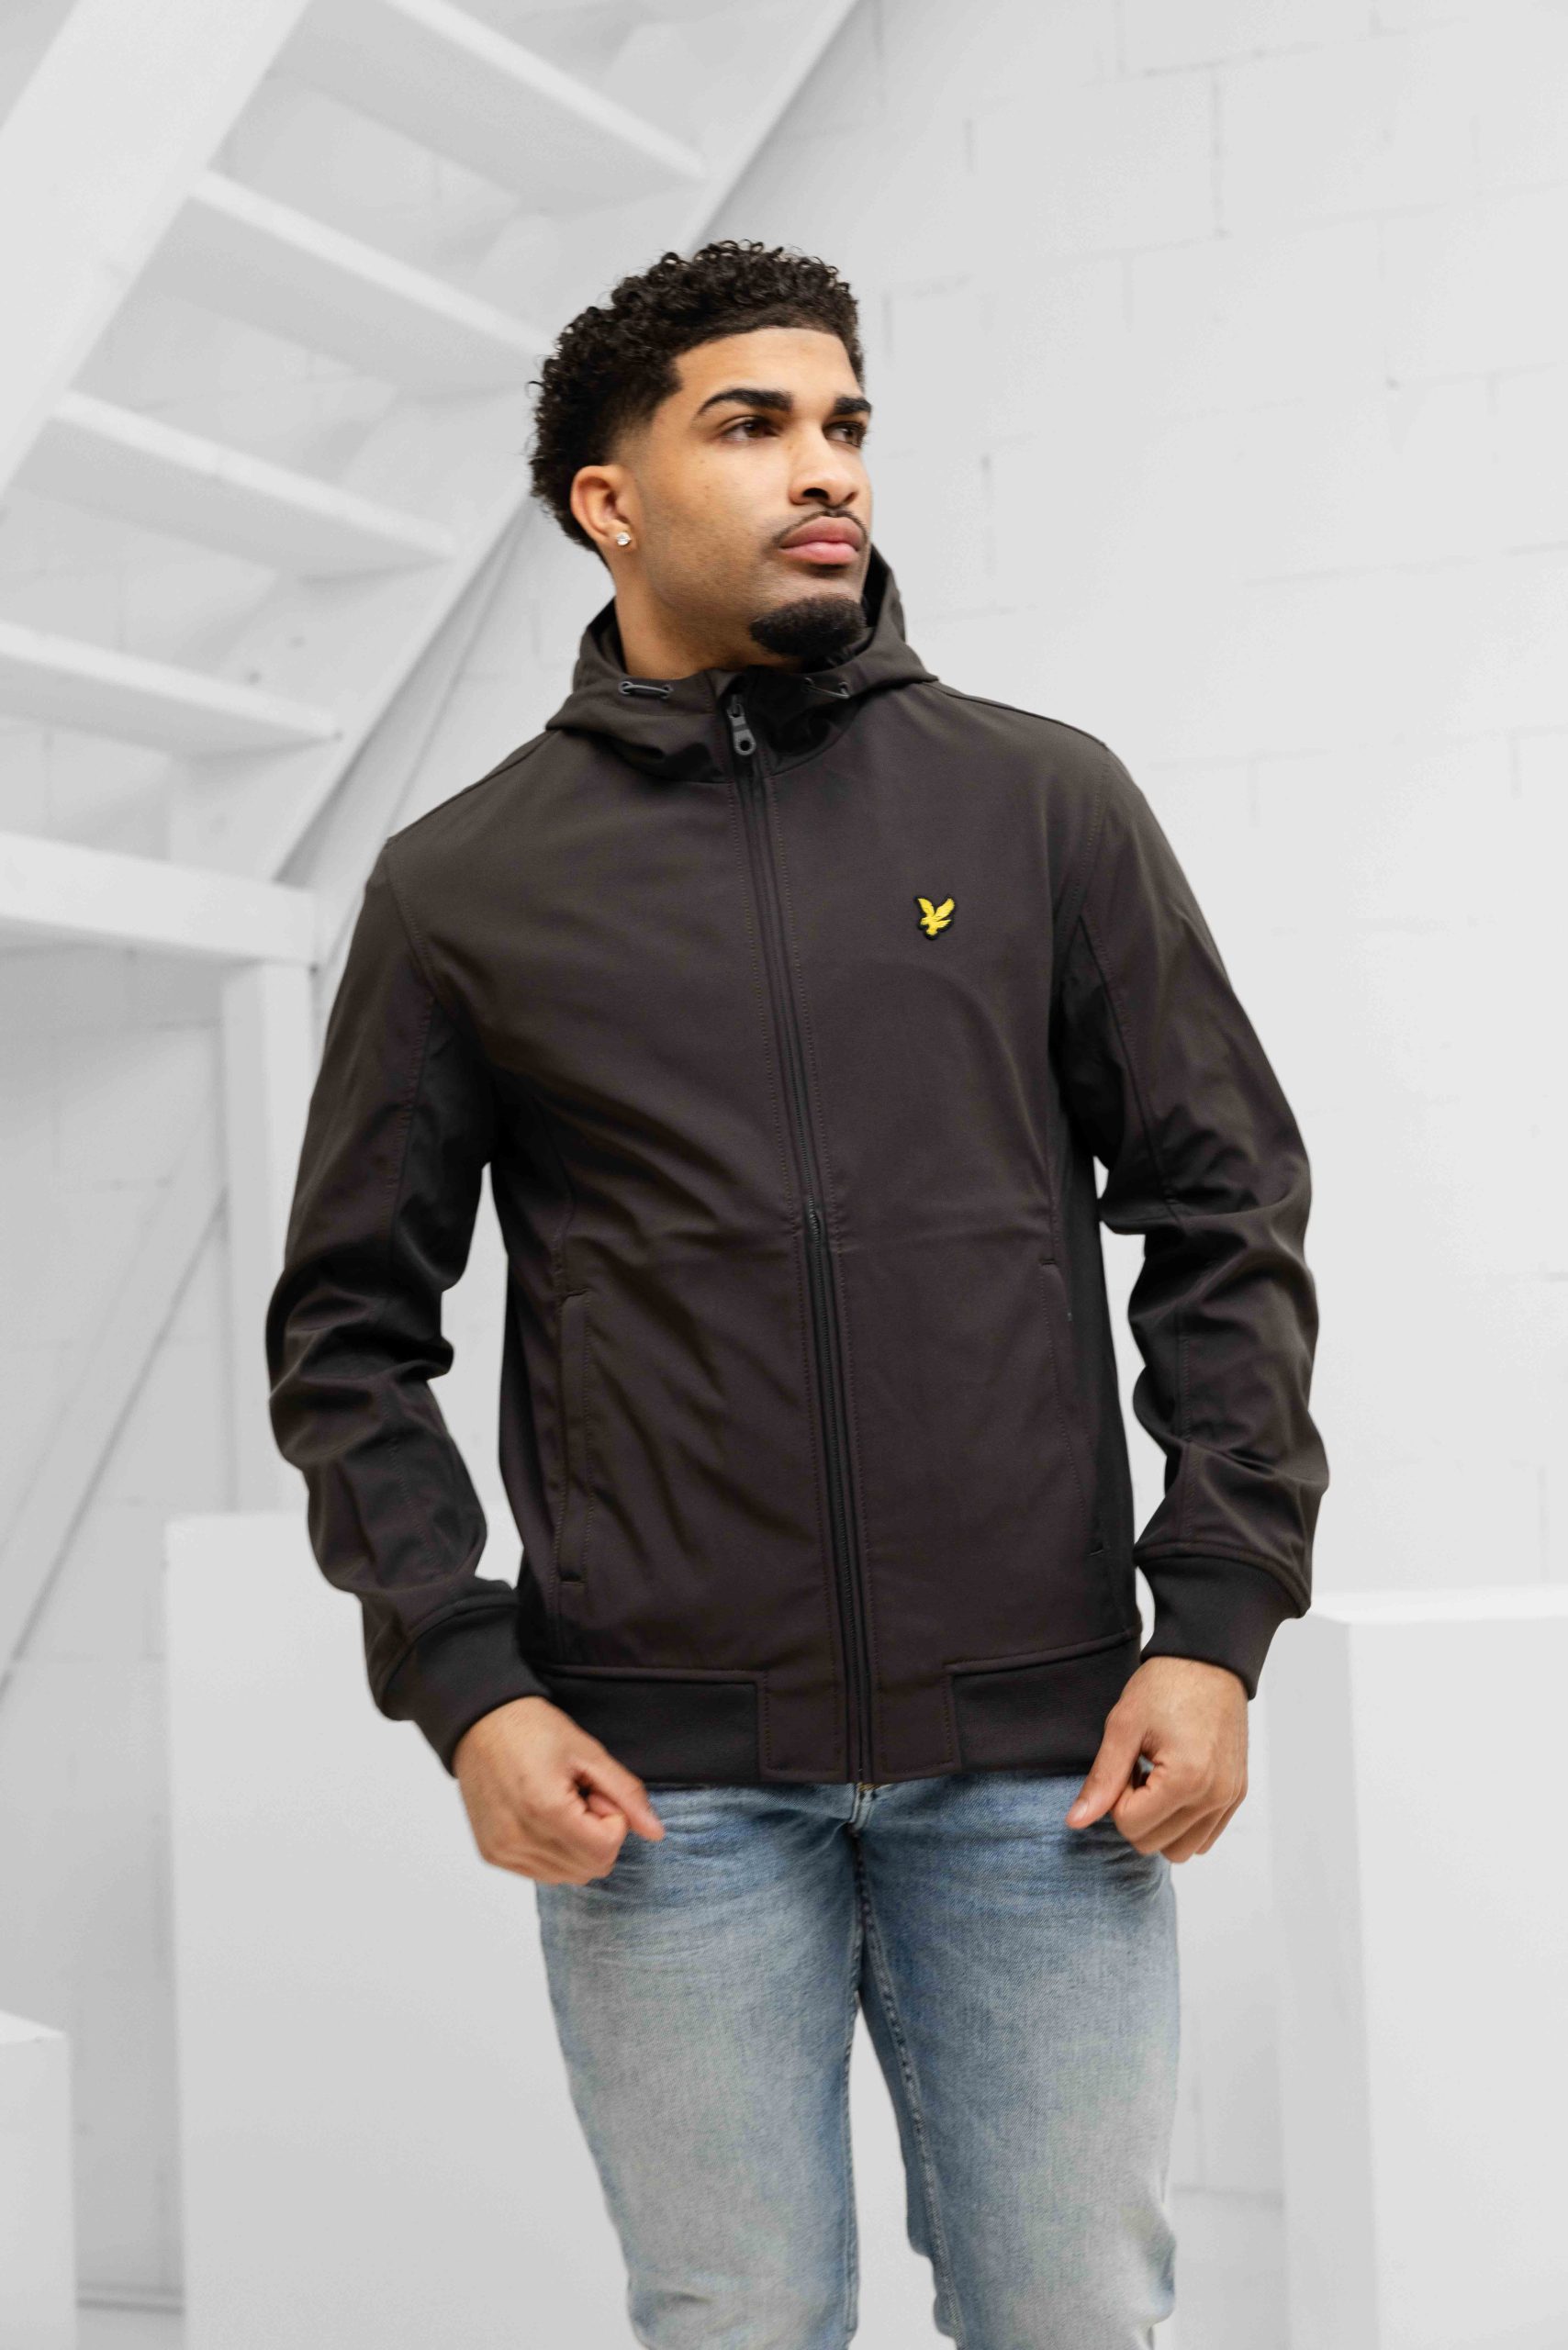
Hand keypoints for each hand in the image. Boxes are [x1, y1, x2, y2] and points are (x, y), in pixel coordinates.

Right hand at [452, 1695, 665, 1883]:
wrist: (480, 1723)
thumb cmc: (533, 1729)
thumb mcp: (588, 1752)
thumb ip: (626, 1793)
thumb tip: (656, 1833)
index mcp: (545, 1810)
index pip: (605, 1851)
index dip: (612, 1819)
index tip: (594, 1790)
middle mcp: (519, 1839)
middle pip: (590, 1869)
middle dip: (596, 1835)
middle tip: (578, 1796)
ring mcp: (502, 1851)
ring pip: (568, 1877)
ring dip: (575, 1845)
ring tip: (558, 1804)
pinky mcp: (492, 1855)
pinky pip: (542, 1873)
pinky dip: (553, 1851)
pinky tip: (541, 1816)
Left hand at [1065, 1656, 1247, 1861]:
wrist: (1208, 1659)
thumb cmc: (1164, 1685)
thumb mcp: (1123, 1726)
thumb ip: (1102, 1779)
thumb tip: (1076, 1822)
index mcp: (1187, 1780)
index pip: (1130, 1825)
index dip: (1115, 1797)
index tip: (1125, 1762)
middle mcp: (1215, 1797)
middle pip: (1153, 1843)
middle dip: (1134, 1812)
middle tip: (1137, 1769)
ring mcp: (1230, 1798)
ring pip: (1180, 1850)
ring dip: (1158, 1823)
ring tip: (1155, 1779)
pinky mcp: (1236, 1795)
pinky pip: (1203, 1837)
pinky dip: (1182, 1823)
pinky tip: (1174, 1785)